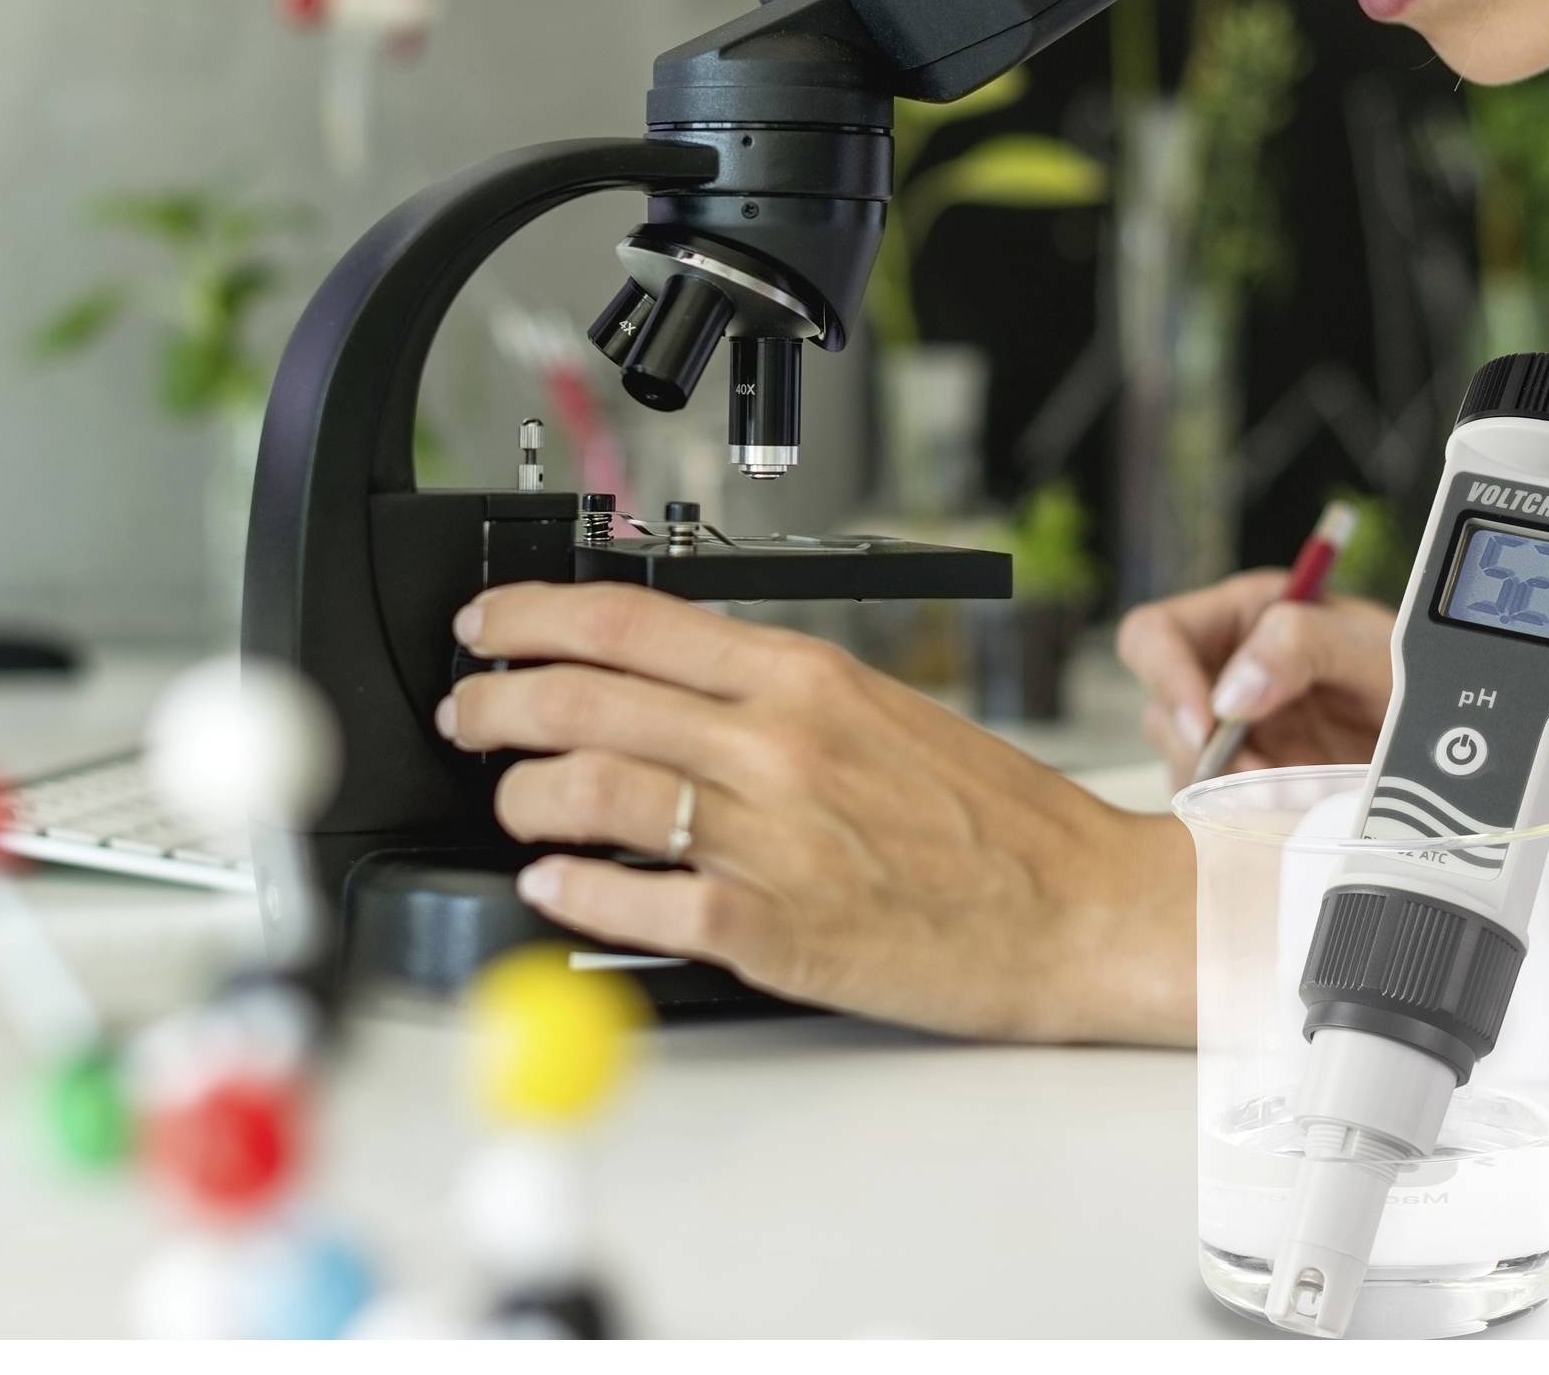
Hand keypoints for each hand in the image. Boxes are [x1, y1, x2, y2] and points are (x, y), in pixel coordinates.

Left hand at [439, 582, 1195, 1044]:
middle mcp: (778, 745)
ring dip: (522, 796)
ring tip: (513, 805)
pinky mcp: (774, 931)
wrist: (1080, 907)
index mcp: (804, 678)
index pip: (628, 621)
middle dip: (495, 706)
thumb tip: (662, 677)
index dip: (530, 617)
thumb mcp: (880, 709)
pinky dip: (575, 890)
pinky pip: (639, 903)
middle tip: (467, 716)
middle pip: (585, 701)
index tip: (485, 628)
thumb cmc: (992, 819)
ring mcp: (772, 837)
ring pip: (592, 794)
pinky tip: (553, 884)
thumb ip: (771, 692)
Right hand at [1116, 570, 1548, 787]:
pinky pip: (1228, 806)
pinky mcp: (1266, 784)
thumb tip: (1230, 689)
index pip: (1156, 638)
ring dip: (1232, 788)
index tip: (1206, 722)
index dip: (1167, 678)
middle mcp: (1237, 671)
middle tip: (1259, 776)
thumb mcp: (1374, 650)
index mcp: (1251, 616)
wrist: (1485, 737)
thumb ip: (1300, 647)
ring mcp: (1249, 732)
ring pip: (1190, 768)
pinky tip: (1299, 807)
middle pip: (1164, 712)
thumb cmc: (1435, 674)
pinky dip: (1254, 814)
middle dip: (1204, 750)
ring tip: (1298, 791)